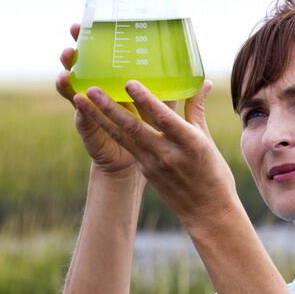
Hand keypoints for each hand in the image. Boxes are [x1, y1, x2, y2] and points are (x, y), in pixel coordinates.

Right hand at [56, 23, 176, 176]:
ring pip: (75, 92)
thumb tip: (207, 81)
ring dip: (68, 81)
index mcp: (117, 85)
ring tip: (66, 71)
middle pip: (82, 70)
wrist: (147, 164)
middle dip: (73, 55)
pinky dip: (80, 110)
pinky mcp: (90, 132)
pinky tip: (76, 100)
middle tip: (70, 41)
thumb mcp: (170, 111)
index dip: (90, 42)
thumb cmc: (159, 133)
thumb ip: (181, 94)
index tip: (80, 24)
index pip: (99, 59)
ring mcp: (92, 111)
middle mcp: (101, 94)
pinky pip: (82, 119)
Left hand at [71, 75, 238, 228]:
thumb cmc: (213, 173)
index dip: (146, 100)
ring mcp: (153, 164)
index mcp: (190, 143)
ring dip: (99, 117)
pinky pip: (126, 146)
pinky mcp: (144, 171)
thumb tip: (202, 82)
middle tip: (90, 89)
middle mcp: (168, 154)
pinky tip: (97, 116)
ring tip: (81, 100)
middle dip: (109, 107)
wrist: (206, 211)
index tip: (129, 83)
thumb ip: (196, 110)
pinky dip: (110, 129)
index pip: (163, 118)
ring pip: (122, 136)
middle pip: (134, 127)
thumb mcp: (207, 140)